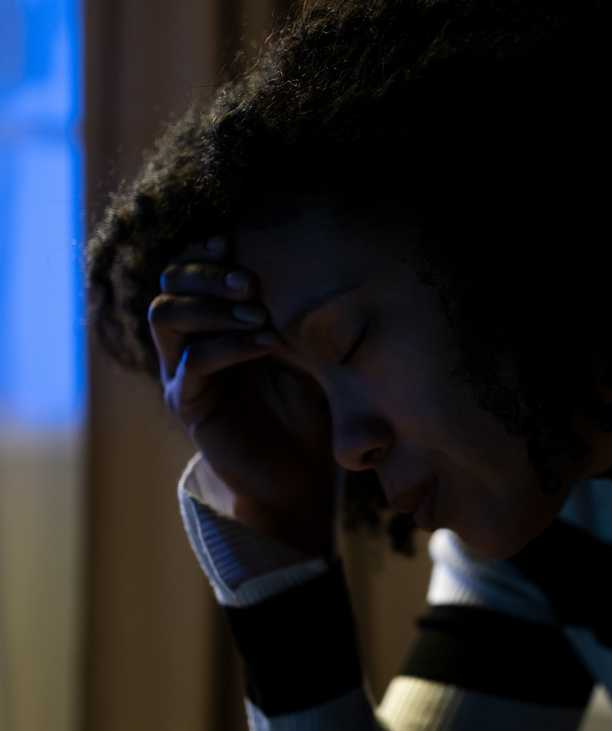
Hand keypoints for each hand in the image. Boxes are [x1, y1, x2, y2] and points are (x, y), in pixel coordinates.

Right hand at [150, 235, 337, 556]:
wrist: (298, 474)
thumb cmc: (308, 406)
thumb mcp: (306, 349)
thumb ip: (295, 312)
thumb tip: (312, 263)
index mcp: (212, 320)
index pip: (188, 268)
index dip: (204, 250)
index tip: (235, 240)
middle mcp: (188, 341)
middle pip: (169, 283)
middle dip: (207, 273)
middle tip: (251, 281)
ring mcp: (182, 373)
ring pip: (165, 316)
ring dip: (211, 305)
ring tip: (259, 313)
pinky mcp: (188, 405)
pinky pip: (192, 363)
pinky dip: (229, 346)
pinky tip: (265, 343)